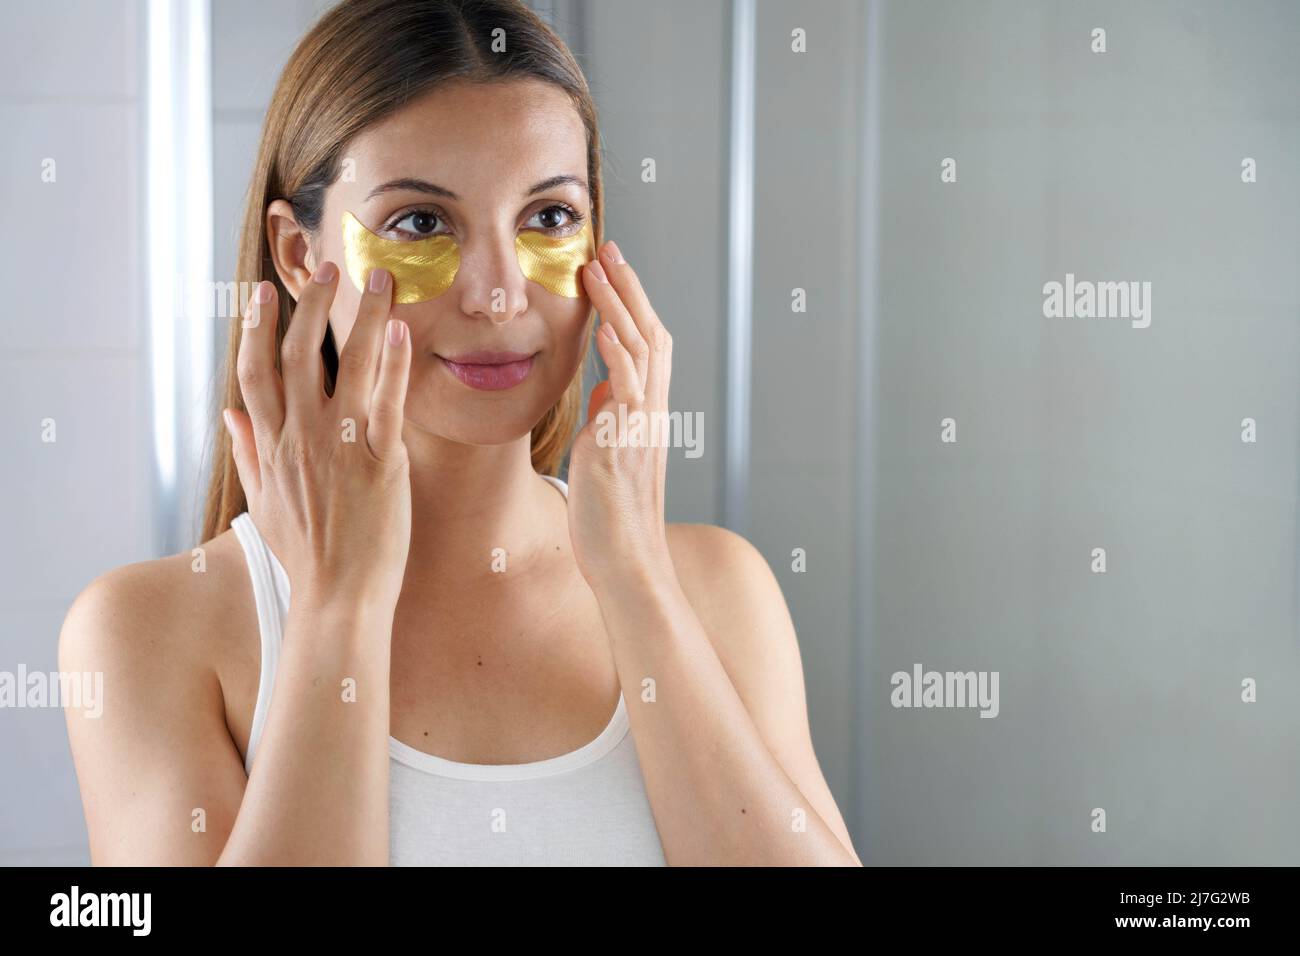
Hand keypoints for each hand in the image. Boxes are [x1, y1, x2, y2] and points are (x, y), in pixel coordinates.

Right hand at [223, 264, 411, 613]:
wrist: (338, 600)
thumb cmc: (307, 556)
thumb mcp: (264, 503)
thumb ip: (248, 452)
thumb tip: (228, 412)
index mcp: (271, 447)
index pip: (255, 373)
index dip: (256, 328)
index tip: (260, 291)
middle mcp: (300, 440)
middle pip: (298, 356)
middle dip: (310, 305)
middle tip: (326, 266)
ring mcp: (339, 448)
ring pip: (347, 366)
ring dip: (362, 316)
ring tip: (380, 279)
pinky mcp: (379, 463)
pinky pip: (387, 402)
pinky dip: (394, 364)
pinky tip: (402, 331)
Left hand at [566, 241, 673, 589]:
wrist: (626, 563)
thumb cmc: (610, 517)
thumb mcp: (607, 456)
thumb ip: (610, 419)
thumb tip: (605, 389)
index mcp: (644, 414)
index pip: (645, 344)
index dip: (630, 303)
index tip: (609, 269)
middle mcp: (650, 414)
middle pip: (650, 334)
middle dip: (628, 288)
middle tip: (608, 248)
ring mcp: (641, 427)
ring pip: (640, 352)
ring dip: (620, 306)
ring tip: (599, 268)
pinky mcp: (624, 445)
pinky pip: (628, 392)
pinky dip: (620, 355)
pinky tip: (606, 327)